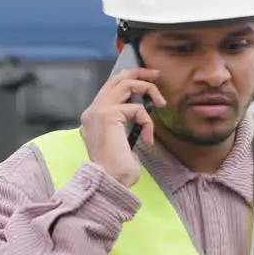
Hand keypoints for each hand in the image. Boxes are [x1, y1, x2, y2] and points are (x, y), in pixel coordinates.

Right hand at [80, 67, 164, 186]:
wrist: (110, 181)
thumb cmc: (117, 169)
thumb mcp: (120, 141)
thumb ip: (123, 124)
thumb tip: (139, 113)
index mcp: (92, 118)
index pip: (109, 89)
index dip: (128, 80)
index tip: (147, 80)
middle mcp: (92, 111)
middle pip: (116, 79)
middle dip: (138, 72)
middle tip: (156, 75)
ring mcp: (98, 111)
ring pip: (126, 84)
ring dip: (148, 89)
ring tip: (161, 102)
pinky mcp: (109, 115)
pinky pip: (138, 109)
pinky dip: (148, 123)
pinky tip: (148, 139)